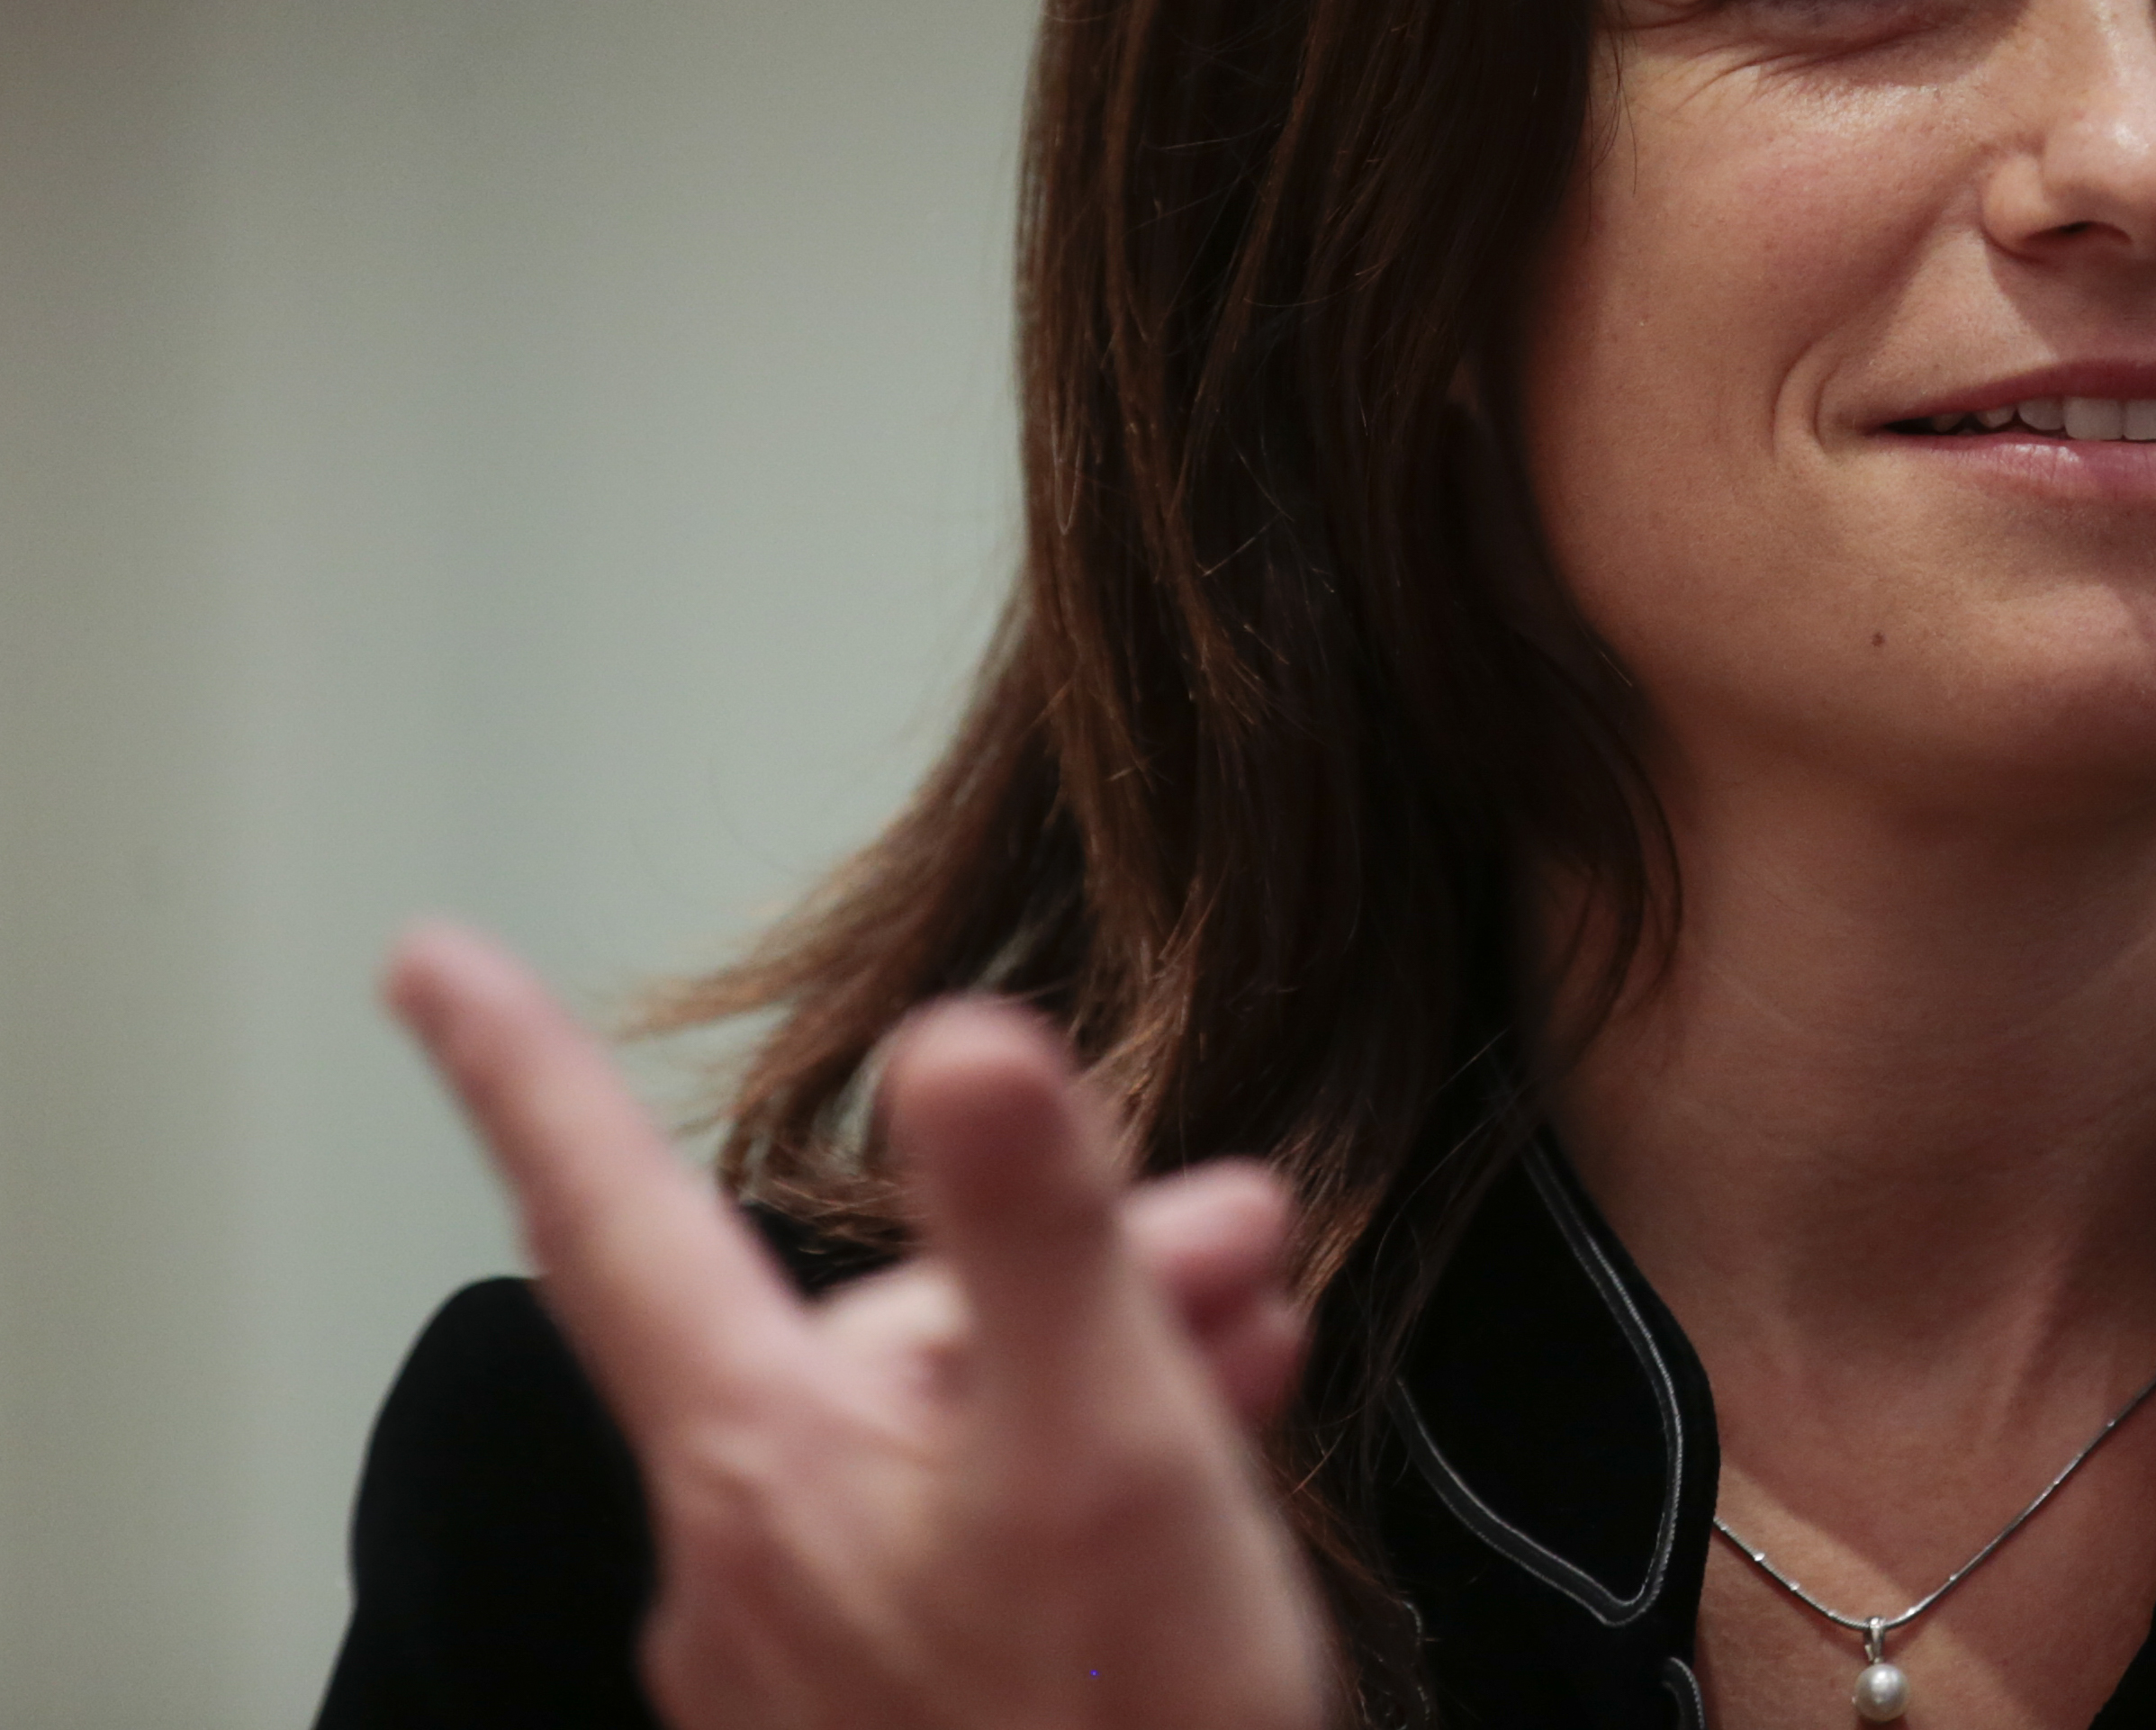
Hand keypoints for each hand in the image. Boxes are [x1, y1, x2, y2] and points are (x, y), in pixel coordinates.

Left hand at [387, 922, 1342, 1729]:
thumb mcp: (1106, 1445)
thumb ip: (1033, 1229)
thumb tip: (958, 1043)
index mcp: (767, 1462)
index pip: (611, 1216)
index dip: (521, 1072)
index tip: (436, 968)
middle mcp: (748, 1556)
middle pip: (869, 1317)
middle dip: (1060, 1247)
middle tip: (1242, 1248)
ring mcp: (807, 1650)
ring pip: (934, 1423)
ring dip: (1094, 1359)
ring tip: (1252, 1363)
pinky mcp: (883, 1712)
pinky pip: (952, 1533)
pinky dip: (1069, 1470)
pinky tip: (1192, 1487)